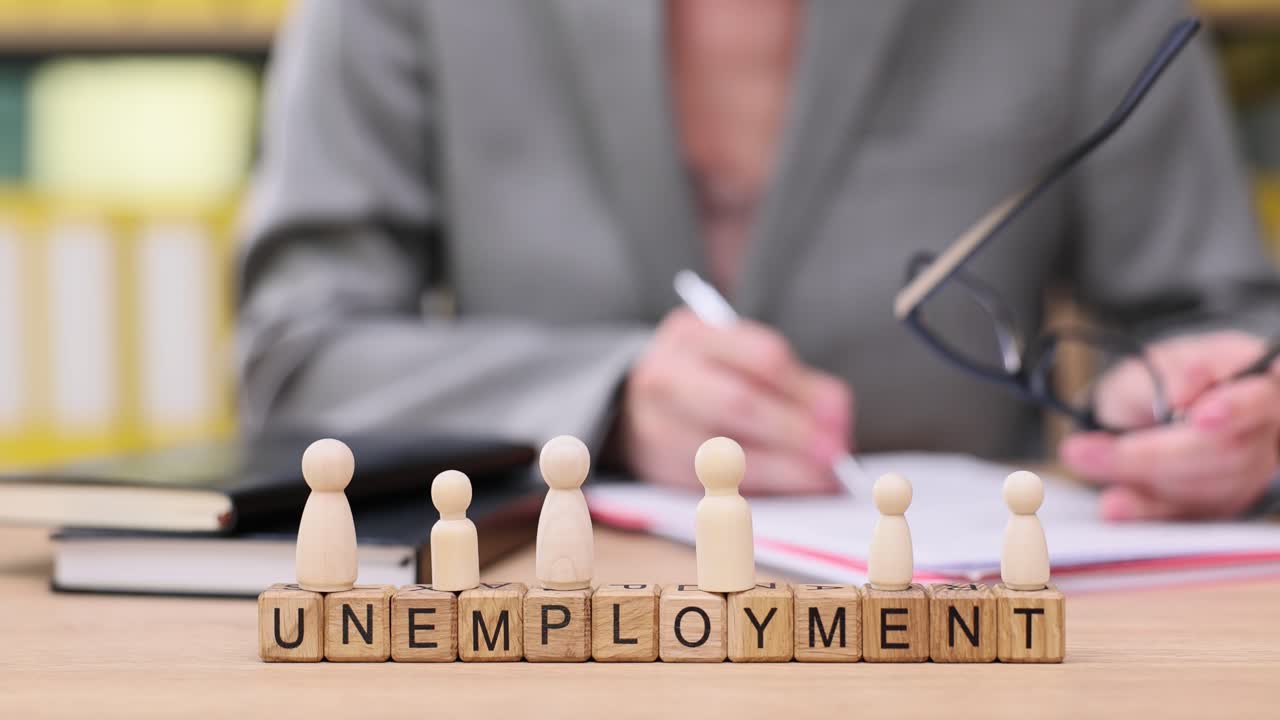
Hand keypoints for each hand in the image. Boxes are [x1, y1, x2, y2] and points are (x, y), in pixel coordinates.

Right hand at [612, 308, 852, 494]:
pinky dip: (766, 489)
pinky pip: (721, 486)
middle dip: (796, 432)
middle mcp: (665, 376)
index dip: (806, 389)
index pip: (762, 356)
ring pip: (730, 453)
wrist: (631, 405)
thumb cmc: (704, 377)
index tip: (839, 413)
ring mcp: (657, 426)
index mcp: (690, 334)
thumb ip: (790, 380)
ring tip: (824, 478)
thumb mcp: (735, 356)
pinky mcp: (661, 470)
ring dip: (787, 470)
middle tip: (835, 454)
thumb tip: (837, 418)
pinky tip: (794, 487)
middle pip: (740, 403)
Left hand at [1060, 330, 1279, 520]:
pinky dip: (1148, 509)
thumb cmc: (1154, 378)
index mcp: (1251, 374)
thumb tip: (1180, 396)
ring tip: (1087, 461)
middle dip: (1156, 454)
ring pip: (1211, 487)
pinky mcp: (1225, 501)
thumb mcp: (1150, 363)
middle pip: (1230, 451)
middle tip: (1090, 449)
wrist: (1141, 409)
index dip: (1234, 407)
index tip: (1199, 417)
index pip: (1259, 395)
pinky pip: (1191, 514)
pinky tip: (1116, 505)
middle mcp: (1262, 425)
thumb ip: (1166, 375)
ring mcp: (1251, 467)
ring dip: (1145, 481)